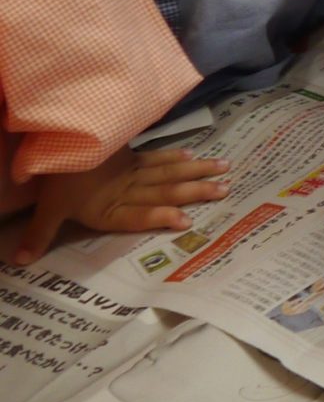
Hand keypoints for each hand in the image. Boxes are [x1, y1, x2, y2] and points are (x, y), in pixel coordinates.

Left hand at [15, 148, 229, 264]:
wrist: (60, 139)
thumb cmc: (56, 178)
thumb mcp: (46, 208)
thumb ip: (39, 234)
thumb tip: (19, 262)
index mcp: (109, 208)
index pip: (139, 214)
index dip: (160, 217)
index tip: (186, 219)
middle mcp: (127, 190)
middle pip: (164, 191)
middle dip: (195, 191)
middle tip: (225, 189)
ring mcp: (131, 171)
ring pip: (168, 172)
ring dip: (196, 171)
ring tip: (225, 169)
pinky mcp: (129, 157)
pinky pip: (156, 157)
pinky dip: (174, 156)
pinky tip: (192, 156)